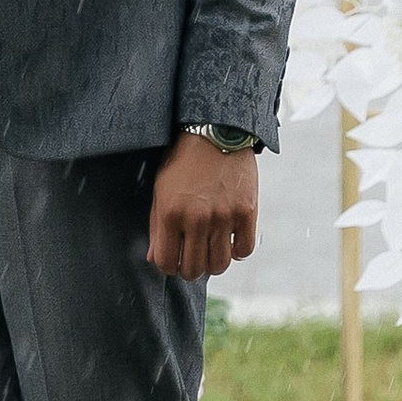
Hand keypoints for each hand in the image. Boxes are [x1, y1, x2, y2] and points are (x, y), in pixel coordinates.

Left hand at [145, 131, 258, 282]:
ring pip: (219, 264)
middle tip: (191, 258)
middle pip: (193, 269)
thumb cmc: (183, 159)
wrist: (215, 131)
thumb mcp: (160, 189)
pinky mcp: (246, 212)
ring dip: (212, 263)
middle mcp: (197, 219)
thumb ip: (156, 226)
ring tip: (209, 251)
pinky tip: (229, 241)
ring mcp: (224, 216)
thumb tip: (155, 258)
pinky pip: (244, 249)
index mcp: (170, 213)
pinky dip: (236, 251)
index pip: (166, 263)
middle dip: (189, 269)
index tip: (172, 260)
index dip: (167, 267)